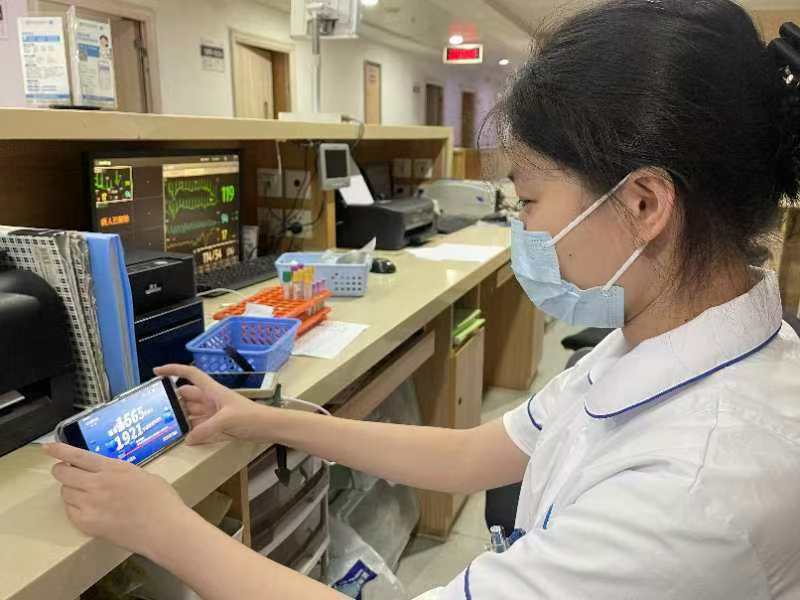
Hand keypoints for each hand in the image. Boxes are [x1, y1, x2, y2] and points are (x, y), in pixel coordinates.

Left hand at [46, 442, 190, 557]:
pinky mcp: (87, 524)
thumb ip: (119, 472)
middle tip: (68, 473)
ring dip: (70, 490)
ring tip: (86, 494)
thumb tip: (107, 474)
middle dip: (62, 471)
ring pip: (64, 493)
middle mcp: (97, 484)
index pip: (78, 455)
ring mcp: (90, 504)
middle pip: (63, 473)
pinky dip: (75, 508)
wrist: (164, 528)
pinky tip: (90, 510)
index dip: (60, 450)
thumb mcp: (141, 475)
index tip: (48, 447)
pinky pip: (70, 511)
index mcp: (113, 468)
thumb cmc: (161, 501)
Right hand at [154, 364, 267, 444]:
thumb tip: (187, 439)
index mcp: (212, 390)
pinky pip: (198, 426)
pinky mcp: (217, 425)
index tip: (157, 371)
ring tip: (161, 425)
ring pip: (190, 412)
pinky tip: (180, 438)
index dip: (174, 370)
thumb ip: (205, 429)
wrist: (268, 427)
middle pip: (186, 396)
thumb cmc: (251, 417)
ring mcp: (213, 413)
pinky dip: (190, 431)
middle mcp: (210, 399)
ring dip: (179, 417)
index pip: (190, 375)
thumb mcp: (226, 420)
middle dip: (172, 400)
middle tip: (153, 409)